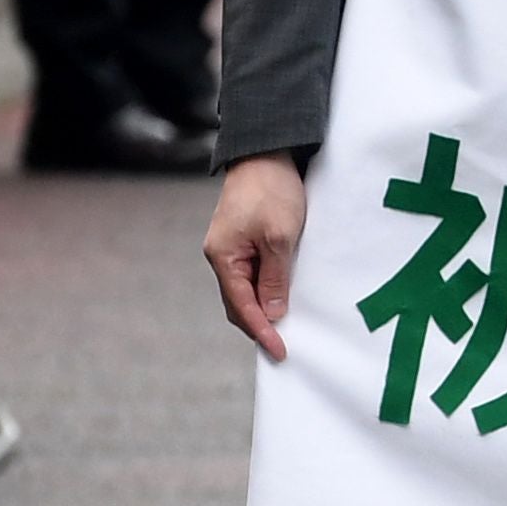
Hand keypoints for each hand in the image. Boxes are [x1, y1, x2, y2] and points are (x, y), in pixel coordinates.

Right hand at [206, 153, 306, 361]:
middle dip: (258, 326)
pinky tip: (281, 299)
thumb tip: (272, 313)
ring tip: (285, 330)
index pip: (241, 306)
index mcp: (223, 257)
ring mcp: (231, 250)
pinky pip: (252, 275)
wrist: (265, 154)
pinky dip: (265, 290)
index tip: (279, 351)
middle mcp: (221, 257)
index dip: (261, 331)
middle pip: (238, 303)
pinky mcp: (244, 242)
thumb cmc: (272, 191)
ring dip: (262, 309)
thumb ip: (275, 277)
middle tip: (283, 348)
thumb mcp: (280, 237)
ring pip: (245, 290)